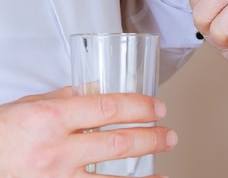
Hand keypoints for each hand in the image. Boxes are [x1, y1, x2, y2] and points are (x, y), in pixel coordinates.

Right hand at [0, 87, 176, 177]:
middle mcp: (55, 151)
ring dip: (144, 176)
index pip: (108, 108)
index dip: (140, 107)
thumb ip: (60, 99)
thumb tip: (89, 91)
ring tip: (163, 170)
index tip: (157, 108)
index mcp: (50, 119)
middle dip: (151, 139)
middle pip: (118, 144)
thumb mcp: (25, 107)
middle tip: (169, 136)